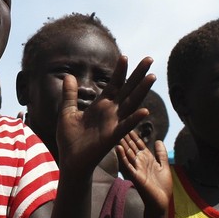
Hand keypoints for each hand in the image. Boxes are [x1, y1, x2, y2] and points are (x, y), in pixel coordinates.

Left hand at [56, 56, 154, 178]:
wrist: (70, 161)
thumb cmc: (70, 139)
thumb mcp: (67, 112)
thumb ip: (69, 94)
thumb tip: (69, 75)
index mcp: (101, 106)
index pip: (113, 84)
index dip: (119, 71)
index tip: (124, 56)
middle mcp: (111, 113)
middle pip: (128, 89)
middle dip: (138, 74)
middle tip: (149, 59)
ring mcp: (113, 124)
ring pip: (131, 104)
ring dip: (141, 91)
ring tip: (152, 77)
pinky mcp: (112, 137)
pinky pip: (125, 127)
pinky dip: (134, 119)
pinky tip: (145, 111)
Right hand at [117, 128, 171, 212]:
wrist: (161, 202)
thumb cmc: (162, 186)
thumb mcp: (164, 166)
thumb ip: (161, 154)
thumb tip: (158, 140)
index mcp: (147, 159)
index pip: (138, 144)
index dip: (134, 135)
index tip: (129, 123)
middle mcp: (139, 162)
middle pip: (131, 146)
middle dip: (125, 136)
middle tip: (118, 123)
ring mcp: (136, 168)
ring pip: (127, 153)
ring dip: (121, 143)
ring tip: (115, 131)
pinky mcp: (135, 176)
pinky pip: (127, 164)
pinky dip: (122, 156)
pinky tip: (118, 147)